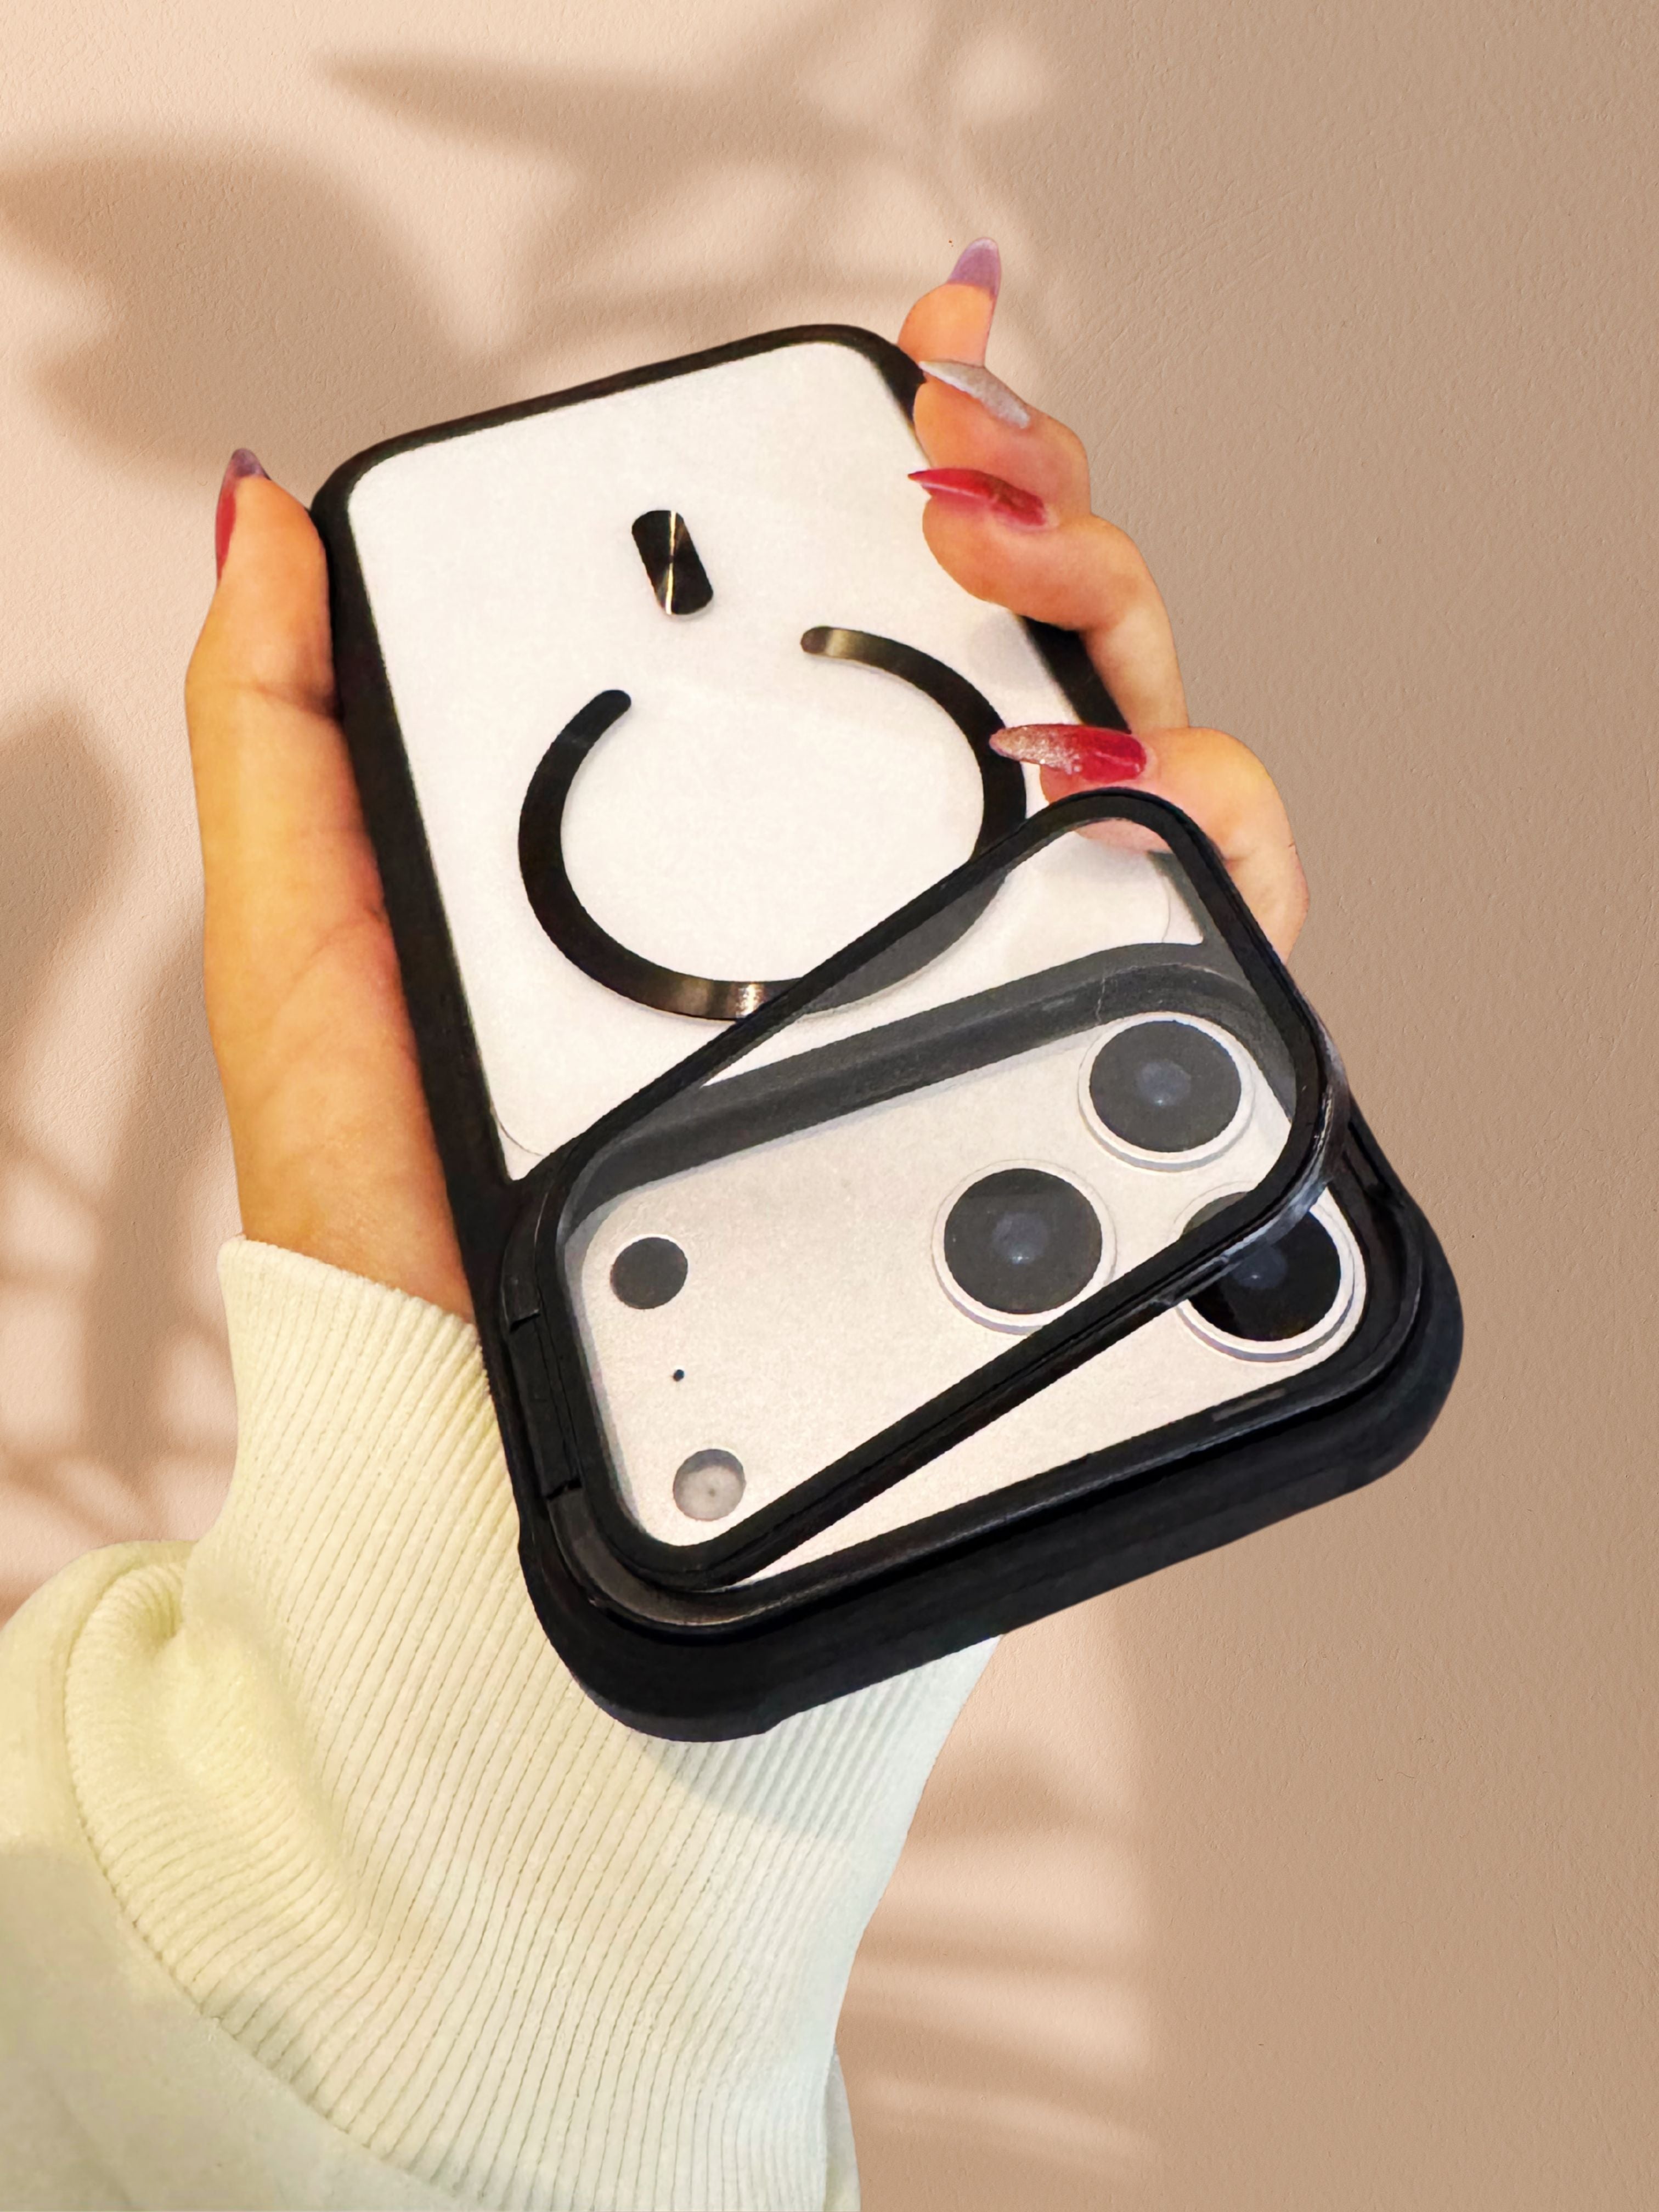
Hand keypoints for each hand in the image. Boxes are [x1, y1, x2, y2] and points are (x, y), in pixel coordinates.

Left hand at [185, 251, 1305, 1318]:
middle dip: (1044, 505)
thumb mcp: (315, 908)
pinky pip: (1191, 916)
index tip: (932, 353)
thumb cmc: (400, 1166)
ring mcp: (966, 950)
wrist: (473, 1367)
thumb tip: (277, 523)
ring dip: (1117, 628)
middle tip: (952, 477)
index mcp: (744, 801)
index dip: (948, 444)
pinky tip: (1119, 791)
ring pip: (1136, 733)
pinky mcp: (1031, 1054)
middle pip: (1037, 626)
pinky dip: (1206, 829)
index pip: (883, 591)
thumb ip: (287, 711)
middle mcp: (881, 862)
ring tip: (1012, 610)